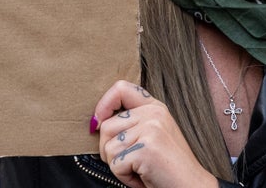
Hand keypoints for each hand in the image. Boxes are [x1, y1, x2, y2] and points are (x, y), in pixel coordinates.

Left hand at [93, 80, 219, 187]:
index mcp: (155, 107)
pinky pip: (116, 164)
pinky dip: (125, 178)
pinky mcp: (146, 149)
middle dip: (110, 151)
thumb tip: (96, 122)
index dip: (104, 104)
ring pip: (108, 147)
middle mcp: (153, 114)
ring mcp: (151, 129)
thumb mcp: (154, 135)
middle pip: (107, 126)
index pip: (121, 88)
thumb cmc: (169, 168)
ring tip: (139, 171)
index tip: (98, 123)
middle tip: (131, 164)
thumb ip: (133, 122)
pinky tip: (143, 178)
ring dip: (118, 167)